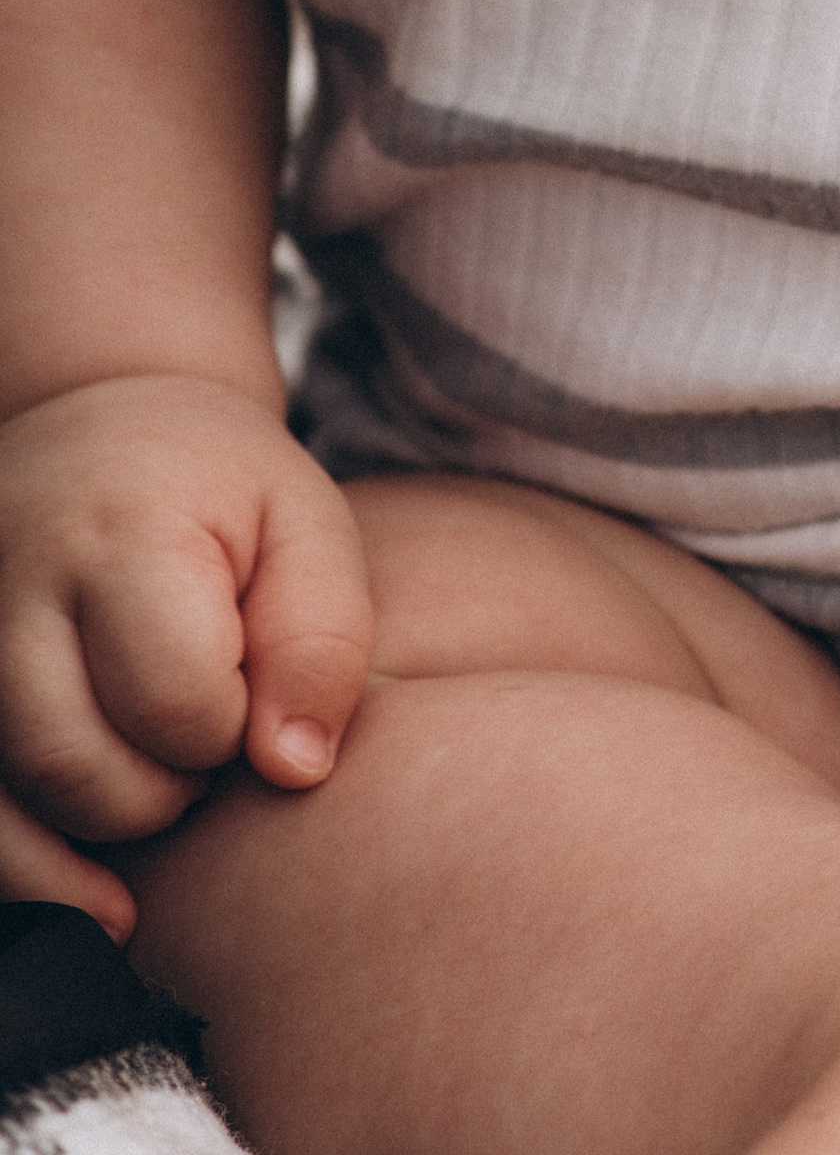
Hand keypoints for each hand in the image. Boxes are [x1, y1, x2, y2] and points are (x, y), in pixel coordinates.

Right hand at [0, 373, 373, 938]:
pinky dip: (32, 869)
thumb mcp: (305, 525)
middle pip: (79, 768)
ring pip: (12, 811)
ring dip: (101, 829)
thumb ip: (322, 639)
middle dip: (166, 795)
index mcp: (121, 532)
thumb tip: (295, 770)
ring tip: (154, 771)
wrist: (97, 436)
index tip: (249, 687)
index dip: (233, 726)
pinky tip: (95, 891)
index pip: (175, 701)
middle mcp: (13, 589)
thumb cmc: (220, 491)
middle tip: (207, 739)